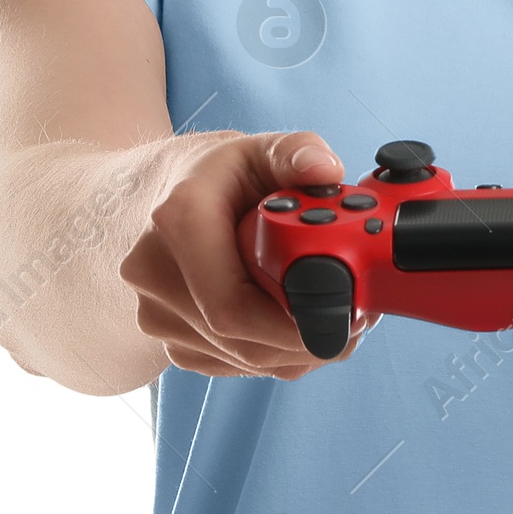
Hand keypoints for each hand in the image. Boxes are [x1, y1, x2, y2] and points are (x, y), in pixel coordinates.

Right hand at [120, 129, 375, 379]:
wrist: (159, 197)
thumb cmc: (218, 175)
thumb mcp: (259, 148)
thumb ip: (297, 151)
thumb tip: (326, 170)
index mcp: (178, 221)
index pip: (231, 305)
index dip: (294, 324)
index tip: (346, 316)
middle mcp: (156, 274)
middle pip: (243, 340)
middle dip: (309, 339)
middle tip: (356, 321)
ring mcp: (157, 314)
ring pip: (242, 359)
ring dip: (296, 350)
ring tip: (330, 314)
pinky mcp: (169, 341)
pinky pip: (233, 365)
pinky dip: (273, 354)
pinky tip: (291, 321)